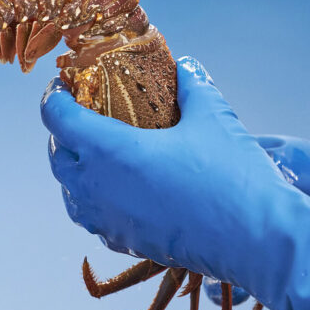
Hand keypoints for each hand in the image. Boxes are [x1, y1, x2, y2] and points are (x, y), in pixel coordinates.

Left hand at [42, 57, 309, 309]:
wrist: (255, 240)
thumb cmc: (232, 177)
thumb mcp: (214, 118)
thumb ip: (193, 87)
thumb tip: (186, 66)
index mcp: (107, 150)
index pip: (57, 118)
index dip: (55, 97)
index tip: (64, 86)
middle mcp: (96, 188)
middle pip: (57, 157)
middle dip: (61, 133)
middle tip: (82, 114)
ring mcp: (107, 220)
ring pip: (70, 194)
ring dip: (73, 170)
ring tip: (96, 153)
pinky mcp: (124, 243)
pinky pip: (92, 219)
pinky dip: (93, 200)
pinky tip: (118, 190)